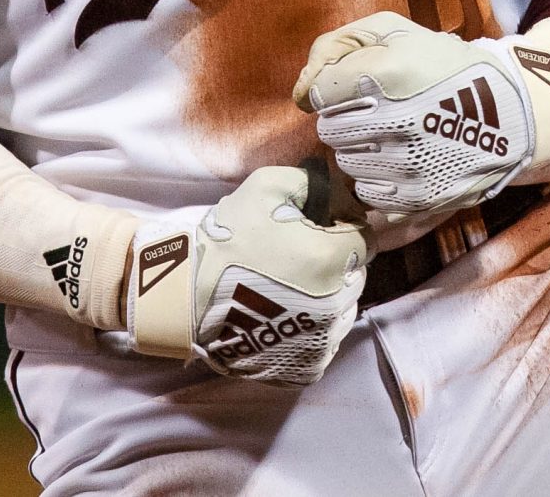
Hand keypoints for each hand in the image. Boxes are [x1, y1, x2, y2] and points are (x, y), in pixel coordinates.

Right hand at [126, 167, 366, 385]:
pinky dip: (313, 328)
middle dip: (335, 262)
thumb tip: (342, 191)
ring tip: (289, 287)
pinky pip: (327, 341)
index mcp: (332, 258)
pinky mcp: (308, 367)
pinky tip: (284, 314)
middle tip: (298, 256)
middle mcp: (336, 303)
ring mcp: (323, 340)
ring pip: (344, 309)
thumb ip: (313, 182)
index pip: (364, 239)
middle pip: (355, 275)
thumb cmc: (227, 239)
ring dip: (327, 295)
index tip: (316, 229)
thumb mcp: (266, 187)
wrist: (185, 296)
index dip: (341, 229)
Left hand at [292, 12, 549, 228]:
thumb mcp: (393, 31)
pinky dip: (378, 177)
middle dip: (346, 118)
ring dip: (360, 149)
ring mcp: (407, 163)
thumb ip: (334, 47)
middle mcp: (394, 121)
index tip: (359, 86)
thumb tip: (299, 93)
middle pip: (329, 130)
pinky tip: (401, 159)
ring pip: (346, 162)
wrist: (507, 112)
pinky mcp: (418, 196)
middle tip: (376, 111)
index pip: (318, 92)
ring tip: (392, 134)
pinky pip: (368, 191)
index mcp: (386, 74)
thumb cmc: (442, 66)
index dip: (335, 87)